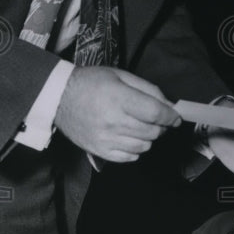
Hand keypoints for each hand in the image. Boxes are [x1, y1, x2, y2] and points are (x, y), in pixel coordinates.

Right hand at [54, 66, 180, 161]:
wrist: (58, 97)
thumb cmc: (90, 82)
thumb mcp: (120, 75)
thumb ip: (147, 89)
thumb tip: (168, 105)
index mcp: (120, 99)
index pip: (156, 113)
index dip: (171, 117)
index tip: (175, 117)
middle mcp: (113, 121)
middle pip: (152, 132)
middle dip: (160, 126)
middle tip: (156, 119)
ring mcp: (106, 139)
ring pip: (144, 146)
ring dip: (148, 138)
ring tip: (141, 127)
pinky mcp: (99, 151)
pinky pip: (129, 157)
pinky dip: (135, 150)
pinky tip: (129, 138)